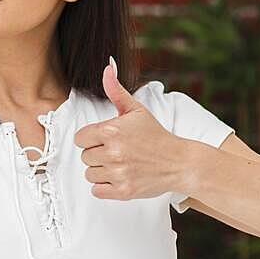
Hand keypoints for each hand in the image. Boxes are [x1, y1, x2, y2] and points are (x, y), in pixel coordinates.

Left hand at [73, 56, 185, 200]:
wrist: (179, 162)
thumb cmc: (156, 135)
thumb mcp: (136, 110)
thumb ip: (116, 90)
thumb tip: (107, 67)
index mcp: (112, 130)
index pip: (80, 138)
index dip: (91, 138)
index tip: (105, 139)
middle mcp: (113, 152)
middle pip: (85, 156)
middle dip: (97, 154)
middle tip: (116, 151)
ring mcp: (118, 173)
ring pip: (89, 173)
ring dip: (101, 170)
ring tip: (119, 164)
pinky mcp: (123, 191)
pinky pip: (96, 190)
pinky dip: (105, 186)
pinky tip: (118, 176)